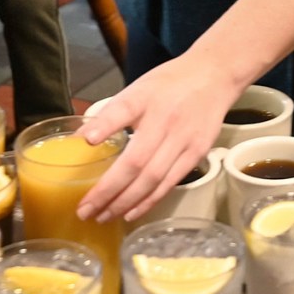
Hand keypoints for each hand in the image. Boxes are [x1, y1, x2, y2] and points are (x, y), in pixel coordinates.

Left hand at [73, 53, 244, 221]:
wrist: (213, 76)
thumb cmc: (169, 84)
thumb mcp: (137, 89)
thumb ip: (110, 114)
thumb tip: (80, 139)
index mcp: (145, 100)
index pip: (121, 115)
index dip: (104, 129)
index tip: (86, 146)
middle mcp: (165, 122)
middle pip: (135, 164)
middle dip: (108, 192)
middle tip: (85, 211)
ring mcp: (184, 140)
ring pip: (152, 179)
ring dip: (126, 202)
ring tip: (103, 217)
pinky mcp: (197, 153)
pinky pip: (169, 183)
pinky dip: (149, 201)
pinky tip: (131, 212)